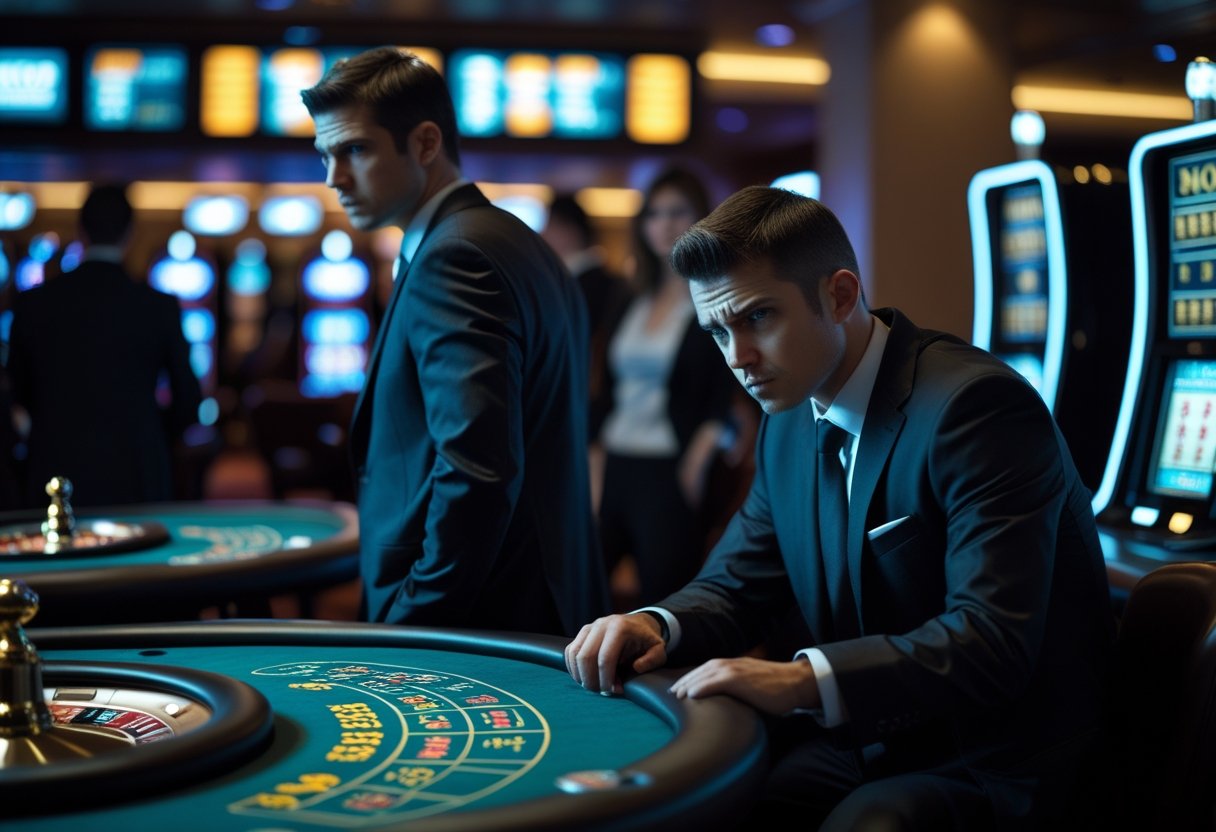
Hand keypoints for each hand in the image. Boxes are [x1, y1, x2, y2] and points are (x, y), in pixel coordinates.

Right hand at [565, 613, 667, 695]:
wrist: (637, 624)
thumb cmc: (646, 641)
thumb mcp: (658, 649)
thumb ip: (653, 659)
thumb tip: (636, 667)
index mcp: (620, 628)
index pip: (605, 658)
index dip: (607, 679)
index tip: (615, 691)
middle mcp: (601, 625)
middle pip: (586, 657)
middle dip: (591, 680)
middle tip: (602, 692)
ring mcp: (589, 628)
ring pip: (575, 655)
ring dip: (582, 676)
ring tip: (595, 686)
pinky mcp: (582, 633)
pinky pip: (570, 653)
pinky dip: (574, 669)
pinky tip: (586, 678)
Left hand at [668, 656, 819, 715]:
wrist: (796, 682)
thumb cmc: (778, 687)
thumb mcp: (754, 684)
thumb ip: (740, 687)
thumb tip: (730, 700)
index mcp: (735, 665)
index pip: (707, 669)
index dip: (692, 678)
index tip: (680, 687)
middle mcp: (733, 664)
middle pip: (702, 670)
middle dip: (685, 680)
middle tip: (672, 692)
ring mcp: (736, 670)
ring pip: (706, 674)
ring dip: (689, 683)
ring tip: (677, 694)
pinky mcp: (741, 679)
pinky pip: (717, 681)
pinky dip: (703, 687)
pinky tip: (692, 695)